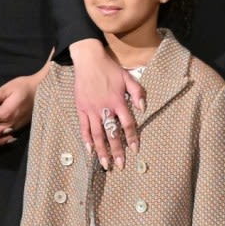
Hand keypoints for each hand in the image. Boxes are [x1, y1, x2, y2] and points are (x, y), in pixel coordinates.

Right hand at [70, 39, 143, 170]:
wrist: (89, 60)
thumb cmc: (110, 69)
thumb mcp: (127, 77)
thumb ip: (137, 92)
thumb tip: (143, 108)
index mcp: (118, 101)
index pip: (127, 124)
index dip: (131, 138)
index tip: (135, 150)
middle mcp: (104, 108)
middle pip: (111, 134)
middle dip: (116, 151)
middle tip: (120, 165)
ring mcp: (91, 110)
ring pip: (97, 134)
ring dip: (101, 150)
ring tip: (105, 164)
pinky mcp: (81, 109)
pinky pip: (84, 127)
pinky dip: (86, 140)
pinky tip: (89, 150)